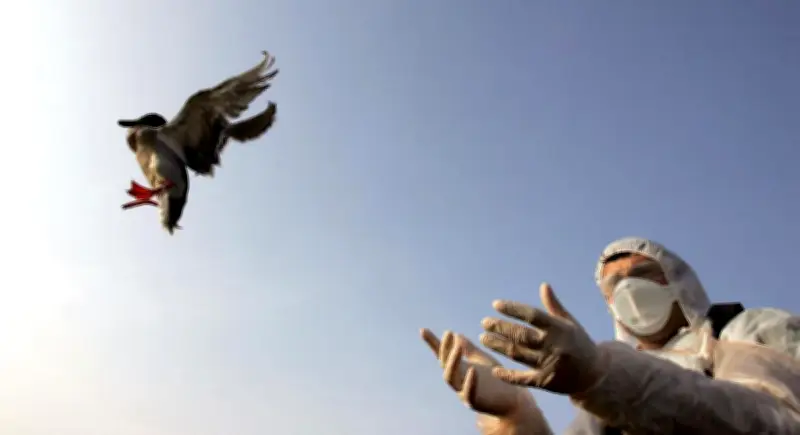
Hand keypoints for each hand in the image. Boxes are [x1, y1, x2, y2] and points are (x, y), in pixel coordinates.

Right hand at [420, 328, 522, 415]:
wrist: (512, 400)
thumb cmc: (496, 379)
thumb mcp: (482, 359)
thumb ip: (469, 349)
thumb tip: (456, 334)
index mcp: (459, 369)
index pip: (443, 354)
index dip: (433, 343)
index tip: (423, 330)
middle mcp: (458, 380)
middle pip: (444, 364)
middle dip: (445, 349)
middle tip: (449, 334)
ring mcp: (463, 392)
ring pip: (450, 378)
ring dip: (452, 362)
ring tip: (458, 347)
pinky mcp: (475, 403)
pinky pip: (468, 393)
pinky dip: (469, 382)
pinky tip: (472, 370)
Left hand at [479, 283, 602, 395]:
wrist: (595, 374)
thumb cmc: (579, 343)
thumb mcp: (569, 323)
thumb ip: (554, 306)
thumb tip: (543, 285)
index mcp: (559, 329)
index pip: (531, 315)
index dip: (512, 309)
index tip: (496, 305)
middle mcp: (554, 346)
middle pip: (521, 335)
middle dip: (500, 327)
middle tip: (484, 322)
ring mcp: (549, 365)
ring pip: (517, 354)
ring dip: (498, 345)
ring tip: (483, 338)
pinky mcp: (546, 382)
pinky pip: (523, 379)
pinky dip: (508, 376)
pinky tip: (495, 370)